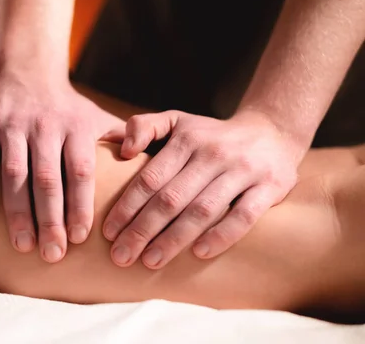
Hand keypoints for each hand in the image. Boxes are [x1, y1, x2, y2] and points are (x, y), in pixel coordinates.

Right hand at [0, 71, 122, 262]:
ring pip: (13, 173)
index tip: (79, 238)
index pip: (80, 171)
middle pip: (46, 178)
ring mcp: (12, 124)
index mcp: (75, 126)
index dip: (79, 205)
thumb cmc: (67, 107)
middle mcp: (44, 125)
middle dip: (49, 219)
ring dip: (17, 212)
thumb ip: (123, 140)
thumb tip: (153, 166)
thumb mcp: (97, 117)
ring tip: (23, 245)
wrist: (27, 70)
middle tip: (51, 254)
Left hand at [103, 110, 303, 268]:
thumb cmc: (211, 134)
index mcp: (186, 139)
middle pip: (171, 198)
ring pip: (202, 210)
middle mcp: (212, 153)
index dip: (127, 206)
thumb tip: (117, 146)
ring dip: (174, 239)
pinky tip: (199, 253)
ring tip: (151, 261)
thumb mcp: (177, 120)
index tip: (109, 233)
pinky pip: (244, 215)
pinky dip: (222, 235)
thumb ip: (144, 126)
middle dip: (142, 230)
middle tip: (122, 256)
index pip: (150, 178)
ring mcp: (242, 170)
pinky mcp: (269, 186)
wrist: (271, 131)